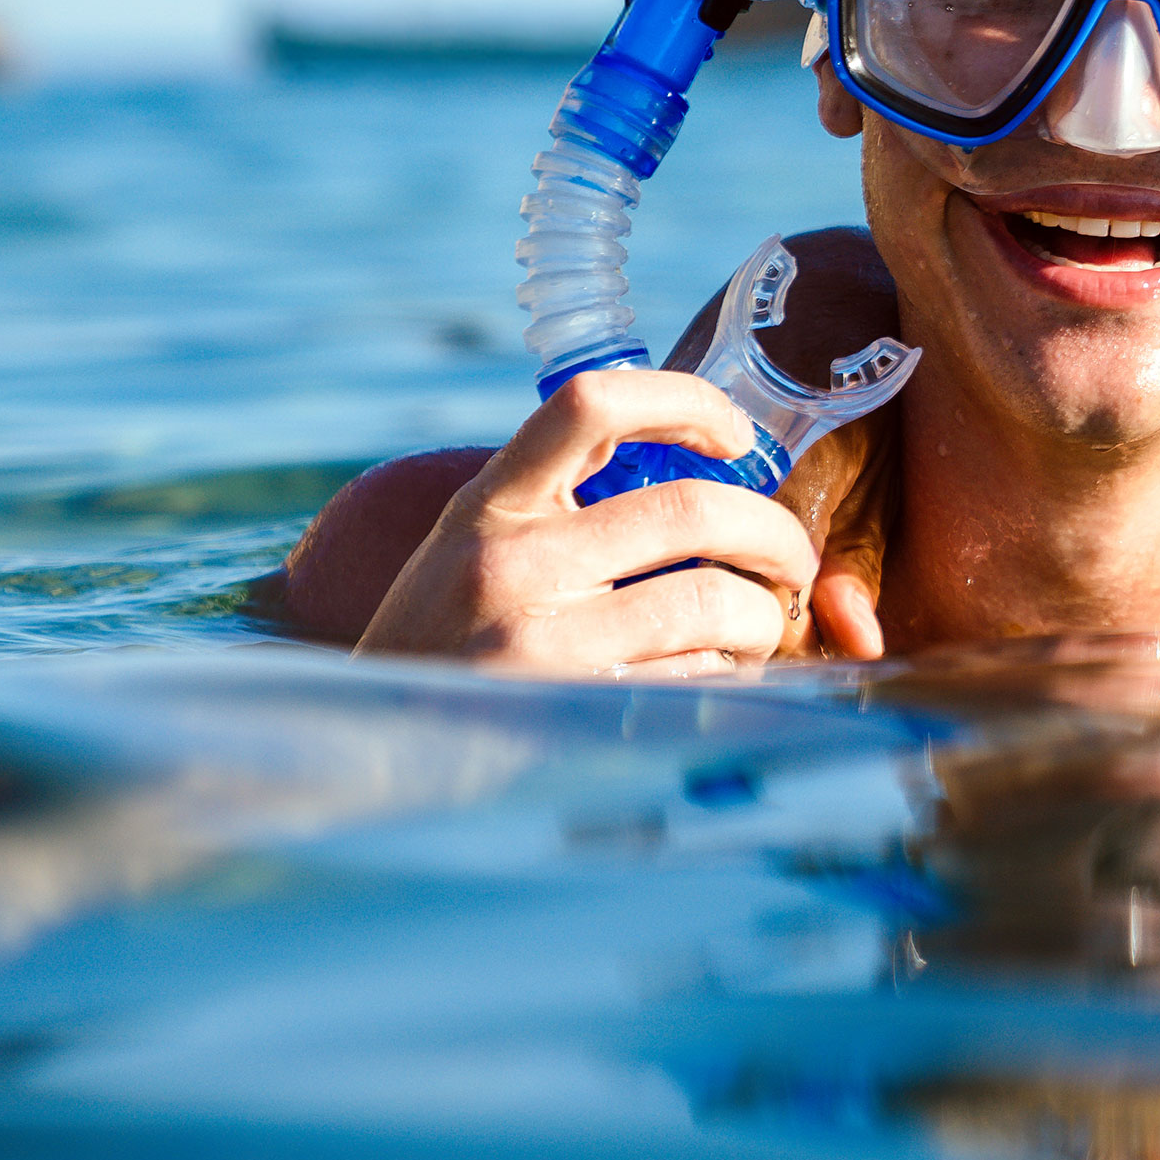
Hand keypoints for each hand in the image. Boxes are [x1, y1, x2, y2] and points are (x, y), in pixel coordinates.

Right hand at [356, 368, 821, 675]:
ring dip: (765, 615)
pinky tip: (719, 678)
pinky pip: (695, 678)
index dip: (687, 401)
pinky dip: (732, 674)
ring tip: (762, 626)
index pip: (592, 403)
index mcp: (487, 505)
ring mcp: (537, 645)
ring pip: (710, 599)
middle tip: (792, 559)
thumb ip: (557, 508)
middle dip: (774, 532)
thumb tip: (702, 470)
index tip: (736, 438)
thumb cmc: (444, 645)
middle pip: (691, 509)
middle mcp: (506, 565)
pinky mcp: (570, 716)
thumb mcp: (469, 553)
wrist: (366, 758)